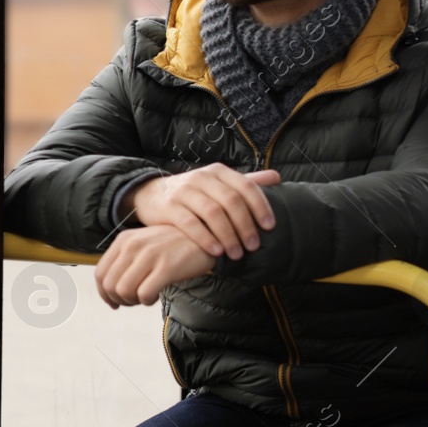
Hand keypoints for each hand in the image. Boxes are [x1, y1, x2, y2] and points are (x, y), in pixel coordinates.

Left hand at [95, 225, 213, 308]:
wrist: (205, 235)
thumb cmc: (172, 244)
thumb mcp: (143, 243)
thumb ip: (125, 260)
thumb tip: (109, 289)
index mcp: (124, 240)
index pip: (100, 274)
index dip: (104, 294)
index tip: (114, 303)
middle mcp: (133, 246)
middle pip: (110, 286)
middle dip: (118, 300)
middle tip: (133, 301)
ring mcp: (149, 256)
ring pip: (124, 291)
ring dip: (132, 301)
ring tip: (145, 297)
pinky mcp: (166, 267)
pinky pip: (144, 294)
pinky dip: (147, 301)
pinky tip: (155, 296)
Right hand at [126, 164, 279, 260]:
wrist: (150, 195)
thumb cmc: (193, 194)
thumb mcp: (217, 184)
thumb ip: (245, 183)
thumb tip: (276, 177)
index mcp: (218, 172)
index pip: (245, 186)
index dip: (260, 206)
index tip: (270, 227)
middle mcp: (201, 178)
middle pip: (231, 201)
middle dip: (246, 226)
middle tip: (254, 246)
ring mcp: (183, 191)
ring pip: (212, 213)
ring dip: (228, 236)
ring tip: (237, 254)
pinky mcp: (168, 207)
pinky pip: (190, 224)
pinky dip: (206, 239)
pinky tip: (216, 252)